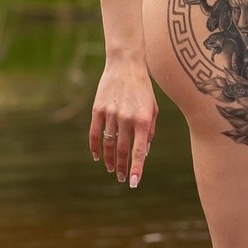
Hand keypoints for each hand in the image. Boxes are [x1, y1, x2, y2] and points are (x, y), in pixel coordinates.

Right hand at [90, 57, 157, 187]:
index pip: (139, 151)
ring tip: (111, 169)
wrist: (126, 65)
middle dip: (122, 167)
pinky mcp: (97, 110)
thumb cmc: (144, 89)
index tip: (134, 183)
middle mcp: (126, 119)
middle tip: (122, 178)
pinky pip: (94, 133)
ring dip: (109, 160)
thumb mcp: (153, 108)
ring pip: (108, 144)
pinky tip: (96, 156)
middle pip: (121, 150)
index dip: (136, 168)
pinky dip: (95, 147)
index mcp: (142, 120)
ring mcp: (110, 114)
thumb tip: (144, 151)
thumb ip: (149, 130)